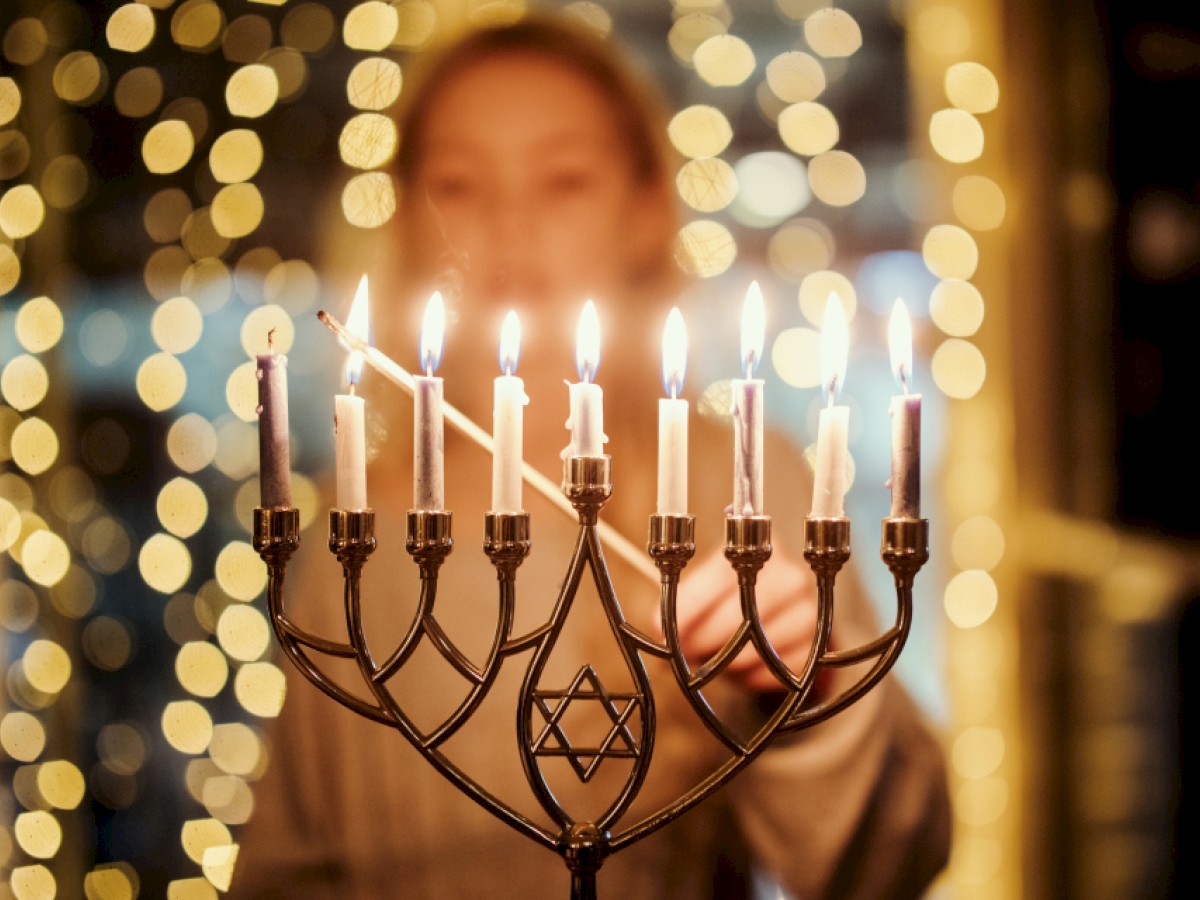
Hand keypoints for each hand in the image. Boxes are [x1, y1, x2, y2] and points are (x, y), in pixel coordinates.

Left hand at [671, 549, 818, 692]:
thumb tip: (659, 631)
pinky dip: (754, 677)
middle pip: (739, 615)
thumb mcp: (707, 590)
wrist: (783, 613)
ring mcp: (808, 608)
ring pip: (759, 647)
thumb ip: (682, 606)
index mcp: (754, 552)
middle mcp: (788, 574)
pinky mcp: (819, 642)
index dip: (688, 610)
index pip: (717, 579)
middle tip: (687, 653)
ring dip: (730, 663)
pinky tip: (744, 668)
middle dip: (704, 641)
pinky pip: (779, 671)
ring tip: (718, 659)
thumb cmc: (734, 598)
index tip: (667, 634)